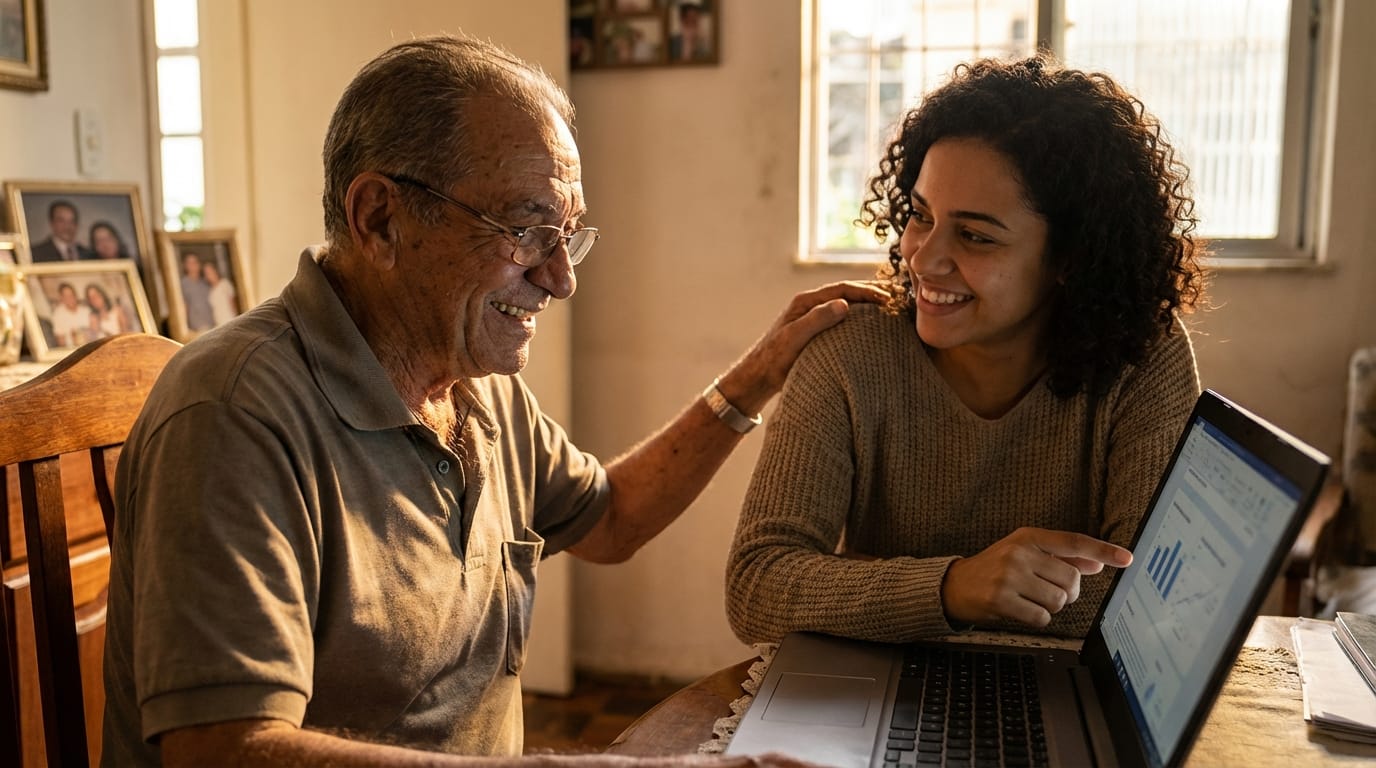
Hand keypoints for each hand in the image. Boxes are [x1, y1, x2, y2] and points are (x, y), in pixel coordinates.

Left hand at [717, 281, 890, 411]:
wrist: (757, 378)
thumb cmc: (773, 359)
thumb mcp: (794, 338)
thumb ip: (817, 320)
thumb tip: (844, 304)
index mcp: (805, 302)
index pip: (842, 289)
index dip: (867, 291)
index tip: (888, 298)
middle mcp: (810, 306)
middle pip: (847, 293)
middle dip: (872, 292)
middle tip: (898, 295)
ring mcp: (813, 318)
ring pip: (846, 305)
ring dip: (868, 304)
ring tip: (891, 307)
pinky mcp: (816, 332)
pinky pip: (843, 320)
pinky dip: (860, 318)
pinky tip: (873, 326)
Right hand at [941, 527, 1131, 628]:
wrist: (955, 585)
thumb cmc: (994, 568)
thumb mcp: (1025, 554)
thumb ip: (1061, 557)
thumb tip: (1097, 565)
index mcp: (1028, 537)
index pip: (1074, 542)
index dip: (1103, 550)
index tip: (1127, 558)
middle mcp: (1019, 553)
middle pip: (1071, 579)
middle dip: (1067, 592)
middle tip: (1048, 591)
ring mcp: (1009, 576)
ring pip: (1059, 600)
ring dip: (1052, 606)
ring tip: (1031, 600)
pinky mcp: (1001, 600)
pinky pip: (1042, 617)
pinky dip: (1038, 618)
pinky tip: (1022, 610)